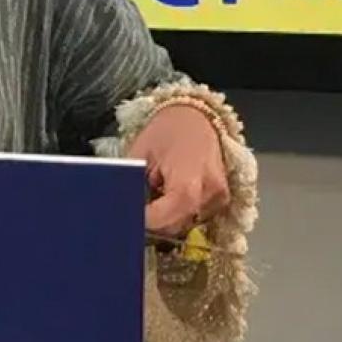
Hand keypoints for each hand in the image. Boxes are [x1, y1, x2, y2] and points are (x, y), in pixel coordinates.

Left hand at [129, 104, 229, 235]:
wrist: (195, 116)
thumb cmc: (165, 131)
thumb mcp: (138, 155)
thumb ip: (130, 184)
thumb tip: (119, 205)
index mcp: (188, 180)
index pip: (165, 218)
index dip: (143, 219)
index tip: (127, 214)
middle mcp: (209, 193)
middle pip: (175, 225)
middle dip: (153, 219)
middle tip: (138, 203)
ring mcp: (219, 197)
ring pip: (185, 223)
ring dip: (167, 215)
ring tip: (156, 192)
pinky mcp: (222, 198)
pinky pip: (196, 215)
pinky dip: (180, 210)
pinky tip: (170, 192)